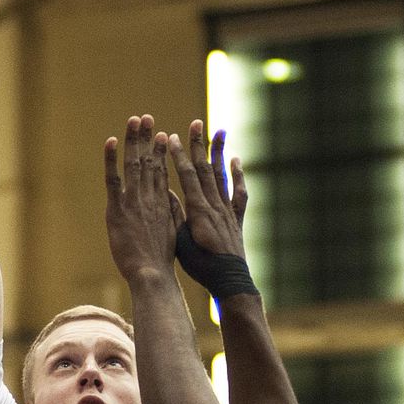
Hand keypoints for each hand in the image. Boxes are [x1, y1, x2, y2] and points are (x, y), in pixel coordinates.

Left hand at [104, 115, 183, 280]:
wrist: (152, 273)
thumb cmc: (162, 259)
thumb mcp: (172, 231)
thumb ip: (170, 211)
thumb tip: (170, 196)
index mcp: (162, 202)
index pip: (161, 170)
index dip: (160, 151)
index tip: (162, 134)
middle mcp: (149, 196)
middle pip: (148, 160)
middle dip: (146, 137)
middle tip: (146, 118)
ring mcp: (133, 200)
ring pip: (133, 164)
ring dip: (132, 140)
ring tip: (134, 120)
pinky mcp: (117, 209)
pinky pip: (113, 179)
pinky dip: (111, 159)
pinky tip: (111, 141)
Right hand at [169, 120, 246, 257]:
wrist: (230, 280)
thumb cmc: (201, 266)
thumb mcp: (180, 242)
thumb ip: (175, 216)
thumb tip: (165, 192)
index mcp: (198, 211)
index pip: (188, 177)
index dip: (180, 157)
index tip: (174, 137)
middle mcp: (215, 206)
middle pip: (205, 169)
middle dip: (199, 145)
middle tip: (196, 123)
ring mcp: (227, 210)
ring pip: (222, 175)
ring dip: (218, 152)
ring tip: (218, 130)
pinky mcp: (236, 217)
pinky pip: (238, 192)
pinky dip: (238, 174)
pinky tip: (236, 159)